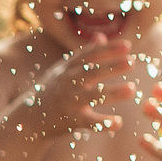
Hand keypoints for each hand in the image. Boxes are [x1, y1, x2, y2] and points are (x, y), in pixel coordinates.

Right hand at [18, 39, 138, 137]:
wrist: (29, 119)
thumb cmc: (51, 91)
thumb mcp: (64, 70)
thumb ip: (85, 54)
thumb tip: (101, 36)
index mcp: (68, 69)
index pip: (90, 55)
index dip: (108, 49)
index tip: (128, 46)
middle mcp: (68, 83)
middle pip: (92, 72)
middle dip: (111, 66)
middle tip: (131, 61)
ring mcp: (69, 102)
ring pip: (93, 96)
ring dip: (113, 92)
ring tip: (132, 89)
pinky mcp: (71, 121)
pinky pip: (89, 122)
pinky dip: (104, 123)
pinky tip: (118, 123)